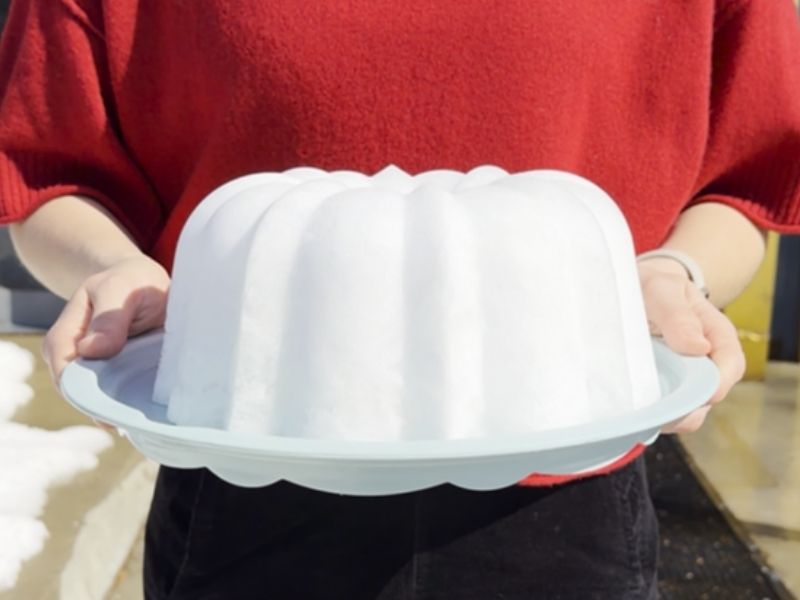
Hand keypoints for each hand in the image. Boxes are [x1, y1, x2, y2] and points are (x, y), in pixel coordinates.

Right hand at [43, 255, 169, 427]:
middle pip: (84, 395)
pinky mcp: (121, 376)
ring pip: (104, 400)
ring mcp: (99, 370)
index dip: (86, 393)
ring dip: (125, 405)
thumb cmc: (130, 281)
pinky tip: (152, 406)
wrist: (144, 281)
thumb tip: (90, 350)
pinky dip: (136, 401)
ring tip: (149, 410)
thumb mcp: (120, 288)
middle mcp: (77, 359)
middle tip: (139, 414)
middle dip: (108, 406)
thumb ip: (109, 317)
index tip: (114, 407)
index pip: (66, 374)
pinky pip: (123, 397)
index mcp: (66, 337)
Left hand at [637, 257, 744, 433]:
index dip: (713, 385)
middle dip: (682, 406)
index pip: (729, 367)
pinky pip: (660, 415)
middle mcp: (705, 364)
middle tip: (648, 402)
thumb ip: (677, 315)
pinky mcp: (660, 393)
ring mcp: (683, 382)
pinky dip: (645, 414)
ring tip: (632, 403)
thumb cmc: (651, 287)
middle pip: (707, 399)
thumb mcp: (661, 289)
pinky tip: (626, 404)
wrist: (630, 291)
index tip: (688, 392)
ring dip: (661, 414)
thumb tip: (699, 349)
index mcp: (716, 336)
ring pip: (684, 414)